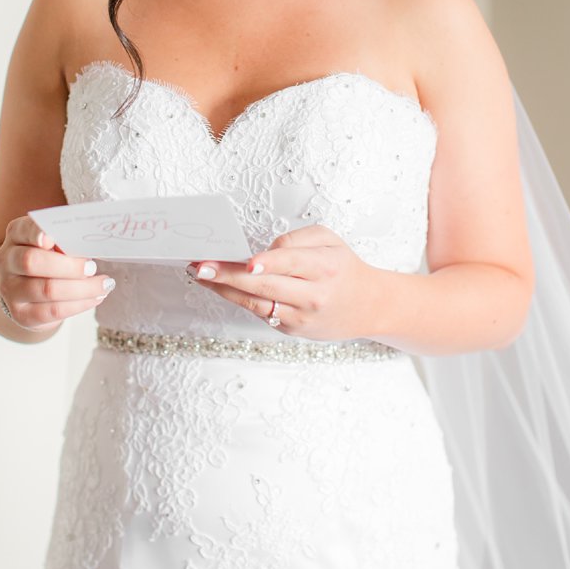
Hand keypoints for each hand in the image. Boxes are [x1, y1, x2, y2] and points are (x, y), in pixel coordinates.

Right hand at [0, 215, 114, 331]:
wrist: (33, 293)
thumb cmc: (53, 258)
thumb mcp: (59, 243)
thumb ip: (68, 240)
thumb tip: (86, 249)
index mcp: (17, 235)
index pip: (24, 230)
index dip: (36, 233)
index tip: (51, 239)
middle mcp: (7, 261)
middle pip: (32, 262)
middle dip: (68, 266)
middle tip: (92, 267)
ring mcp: (10, 289)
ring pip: (47, 289)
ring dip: (82, 288)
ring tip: (104, 284)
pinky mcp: (21, 314)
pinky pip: (53, 310)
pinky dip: (80, 304)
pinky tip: (95, 298)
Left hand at [188, 225, 384, 341]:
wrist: (368, 306)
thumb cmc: (345, 269)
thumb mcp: (332, 241)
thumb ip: (298, 239)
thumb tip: (265, 251)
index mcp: (326, 267)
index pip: (292, 263)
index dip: (269, 262)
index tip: (248, 261)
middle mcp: (314, 294)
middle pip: (265, 285)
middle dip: (230, 276)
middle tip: (202, 266)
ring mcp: (301, 316)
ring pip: (256, 303)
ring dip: (225, 289)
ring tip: (201, 275)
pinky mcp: (292, 329)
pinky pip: (261, 312)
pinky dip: (240, 299)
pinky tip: (223, 287)